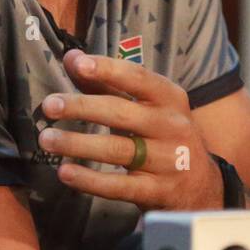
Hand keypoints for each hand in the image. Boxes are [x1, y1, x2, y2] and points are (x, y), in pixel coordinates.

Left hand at [38, 49, 224, 211]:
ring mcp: (168, 161)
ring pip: (116, 150)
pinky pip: (118, 186)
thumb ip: (108, 84)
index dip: (107, 69)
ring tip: (46, 139)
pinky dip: (89, 180)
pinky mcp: (158, 191)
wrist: (203, 188)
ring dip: (77, 144)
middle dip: (82, 107)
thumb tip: (72, 57)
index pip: (137, 78)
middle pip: (121, 113)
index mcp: (170, 98)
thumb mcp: (147, 107)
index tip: (78, 64)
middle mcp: (172, 126)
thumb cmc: (164, 137)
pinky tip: (65, 173)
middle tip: (49, 106)